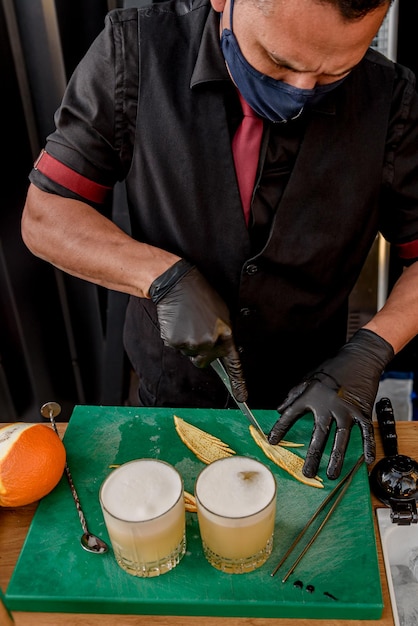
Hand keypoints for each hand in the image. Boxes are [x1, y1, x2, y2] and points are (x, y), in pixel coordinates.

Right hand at [149, 259, 246, 401]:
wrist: (178, 284)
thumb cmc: (200, 297)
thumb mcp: (220, 314)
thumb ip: (222, 334)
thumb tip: (219, 350)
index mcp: (225, 334)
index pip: (233, 363)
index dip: (239, 382)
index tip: (242, 397)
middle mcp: (210, 342)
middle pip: (204, 360)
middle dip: (201, 350)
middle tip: (196, 328)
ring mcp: (193, 343)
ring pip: (189, 354)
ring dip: (187, 342)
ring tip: (186, 321)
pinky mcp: (176, 342)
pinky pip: (176, 347)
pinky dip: (175, 338)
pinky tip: (177, 323)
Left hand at [268, 329, 393, 478]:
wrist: (359, 358)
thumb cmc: (332, 368)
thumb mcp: (308, 378)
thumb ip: (294, 395)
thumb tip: (280, 409)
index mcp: (311, 396)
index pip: (291, 414)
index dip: (280, 428)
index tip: (272, 441)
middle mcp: (328, 405)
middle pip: (319, 435)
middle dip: (312, 456)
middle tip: (307, 473)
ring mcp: (347, 409)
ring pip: (341, 438)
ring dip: (336, 458)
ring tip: (332, 474)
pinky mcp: (363, 410)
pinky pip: (365, 431)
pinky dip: (368, 446)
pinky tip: (366, 460)